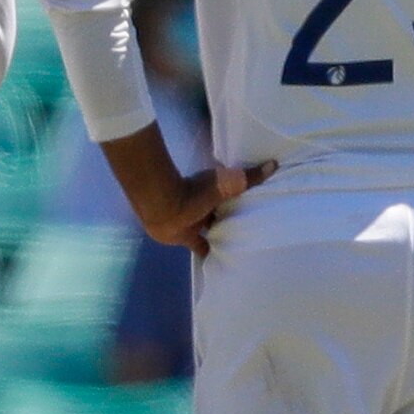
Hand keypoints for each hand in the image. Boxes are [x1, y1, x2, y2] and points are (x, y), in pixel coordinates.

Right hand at [104, 124, 269, 257]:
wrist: (156, 190)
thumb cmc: (192, 197)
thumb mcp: (224, 187)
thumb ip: (247, 178)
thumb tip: (273, 167)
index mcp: (187, 236)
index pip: (201, 246)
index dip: (209, 245)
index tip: (216, 246)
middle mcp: (169, 234)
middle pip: (185, 232)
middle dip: (193, 225)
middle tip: (202, 219)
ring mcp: (152, 221)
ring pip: (169, 219)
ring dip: (176, 213)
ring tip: (184, 204)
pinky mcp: (140, 206)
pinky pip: (155, 204)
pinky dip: (162, 199)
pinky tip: (164, 190)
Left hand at [142, 160, 272, 256]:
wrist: (165, 206)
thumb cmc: (196, 192)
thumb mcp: (227, 183)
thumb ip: (248, 177)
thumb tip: (273, 164)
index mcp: (215, 191)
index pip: (233, 195)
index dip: (244, 200)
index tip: (260, 207)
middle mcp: (206, 205)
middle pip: (224, 213)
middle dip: (234, 219)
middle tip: (254, 231)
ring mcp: (195, 222)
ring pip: (213, 229)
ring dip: (222, 236)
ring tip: (241, 248)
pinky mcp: (186, 237)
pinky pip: (200, 246)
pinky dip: (209, 253)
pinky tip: (220, 262)